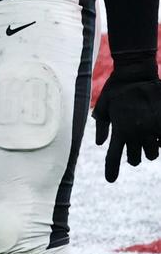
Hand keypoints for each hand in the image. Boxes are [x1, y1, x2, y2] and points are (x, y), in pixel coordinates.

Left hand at [93, 58, 160, 180]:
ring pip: (151, 154)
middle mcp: (135, 133)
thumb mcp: (104, 105)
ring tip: (145, 139)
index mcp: (119, 130)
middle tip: (133, 149)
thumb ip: (102, 126)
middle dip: (134, 157)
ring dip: (148, 150)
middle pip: (135, 159)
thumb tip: (100, 143)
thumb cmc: (118, 88)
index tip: (110, 179)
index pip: (113, 156)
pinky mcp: (160, 125)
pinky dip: (159, 141)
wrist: (137, 74)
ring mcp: (150, 129)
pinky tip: (154, 132)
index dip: (111, 170)